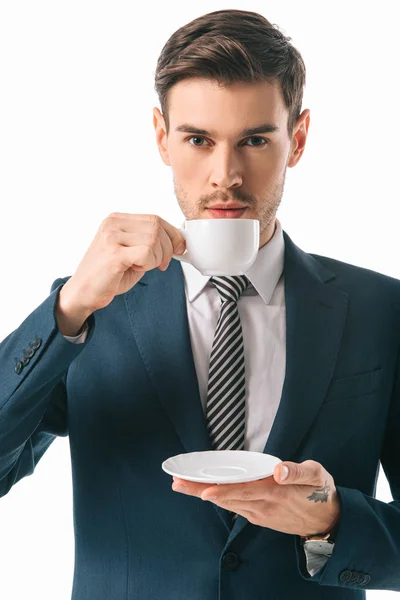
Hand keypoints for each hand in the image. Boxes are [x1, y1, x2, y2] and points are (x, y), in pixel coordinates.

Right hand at [61, 213, 185, 314]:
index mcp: (117, 220)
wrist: (83, 292)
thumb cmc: (107, 275)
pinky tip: (136, 269)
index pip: (155, 219)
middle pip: (157, 228)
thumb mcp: (131, 253)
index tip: (178, 248)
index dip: (172, 234)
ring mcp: (112, 237)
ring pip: (153, 240)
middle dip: (167, 249)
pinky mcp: (114, 253)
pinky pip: (146, 253)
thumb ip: (150, 243)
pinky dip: (148, 264)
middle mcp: (113, 224)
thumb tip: (177, 242)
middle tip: (160, 264)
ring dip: (156, 258)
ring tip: (142, 267)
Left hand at [172, 460, 340, 536]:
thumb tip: (279, 469)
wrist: (328, 522)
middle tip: (177, 483)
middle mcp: (264, 506)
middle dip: (201, 491)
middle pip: (228, 498)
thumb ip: (298, 471)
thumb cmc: (321, 492)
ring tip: (181, 486)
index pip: (245, 491)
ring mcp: (260, 514)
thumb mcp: (317, 476)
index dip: (223, 491)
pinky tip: (203, 493)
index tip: (203, 490)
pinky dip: (217, 500)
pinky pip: (234, 508)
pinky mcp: (259, 517)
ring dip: (204, 495)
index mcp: (276, 492)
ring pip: (227, 504)